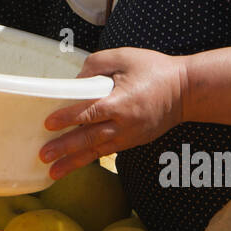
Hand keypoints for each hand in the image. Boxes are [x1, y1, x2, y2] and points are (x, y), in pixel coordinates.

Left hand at [39, 47, 188, 179]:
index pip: (89, 112)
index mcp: (120, 103)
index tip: (48, 123)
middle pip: (89, 138)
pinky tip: (73, 164)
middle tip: (43, 155)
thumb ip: (95, 66)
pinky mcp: (132, 141)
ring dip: (73, 162)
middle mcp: (124, 125)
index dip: (68, 117)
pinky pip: (107, 151)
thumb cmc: (154, 70)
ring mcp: (129, 136)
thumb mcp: (123, 57)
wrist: (187, 91)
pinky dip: (89, 157)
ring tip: (53, 173)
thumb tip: (75, 82)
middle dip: (64, 148)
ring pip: (96, 151)